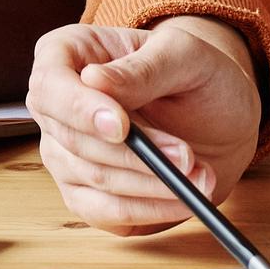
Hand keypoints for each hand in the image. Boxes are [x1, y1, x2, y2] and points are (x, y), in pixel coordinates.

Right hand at [26, 16, 265, 232]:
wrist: (218, 117)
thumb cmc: (196, 74)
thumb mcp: (183, 54)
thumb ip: (141, 69)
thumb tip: (93, 80)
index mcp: (67, 54)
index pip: (50, 85)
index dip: (80, 109)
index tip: (122, 127)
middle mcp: (56, 108)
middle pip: (73, 140)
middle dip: (138, 154)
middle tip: (187, 156)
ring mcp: (65, 155)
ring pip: (94, 179)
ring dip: (154, 183)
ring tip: (200, 172)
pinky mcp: (86, 196)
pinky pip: (107, 214)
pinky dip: (151, 210)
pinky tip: (185, 196)